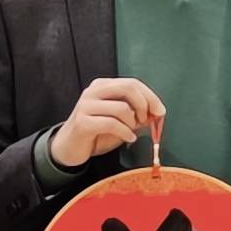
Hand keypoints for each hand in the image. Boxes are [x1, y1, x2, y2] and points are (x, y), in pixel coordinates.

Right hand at [49, 77, 165, 170]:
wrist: (69, 148)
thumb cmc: (96, 133)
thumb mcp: (119, 120)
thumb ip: (136, 114)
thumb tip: (157, 113)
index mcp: (103, 86)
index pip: (132, 83)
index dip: (150, 96)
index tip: (160, 111)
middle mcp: (93, 91)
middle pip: (128, 88)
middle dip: (144, 105)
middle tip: (147, 120)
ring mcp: (86, 105)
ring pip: (122, 108)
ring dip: (133, 123)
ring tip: (132, 131)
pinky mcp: (82, 122)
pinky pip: (112, 124)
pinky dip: (126, 133)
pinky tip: (128, 138)